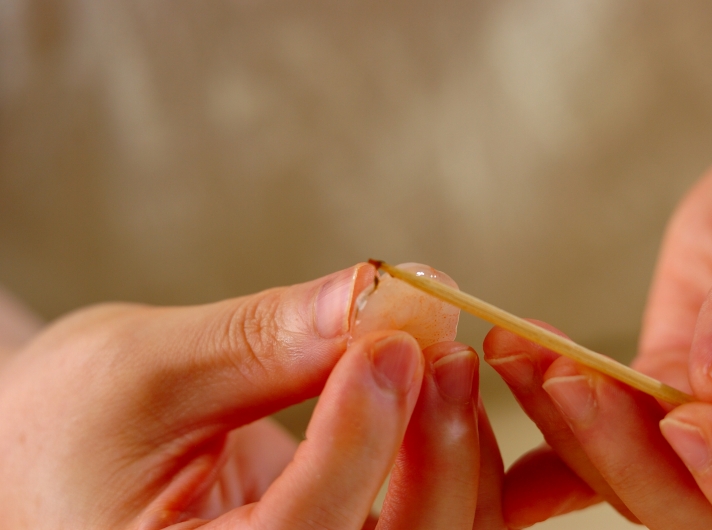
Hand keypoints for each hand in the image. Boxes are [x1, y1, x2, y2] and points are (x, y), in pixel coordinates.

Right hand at [0, 263, 503, 528]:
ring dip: (457, 452)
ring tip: (445, 358)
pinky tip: (446, 391)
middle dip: (430, 450)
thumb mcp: (146, 369)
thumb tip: (381, 291)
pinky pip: (434, 516)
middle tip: (440, 348)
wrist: (61, 446)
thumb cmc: (73, 415)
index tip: (387, 341)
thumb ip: (266, 339)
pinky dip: (458, 455)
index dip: (354, 440)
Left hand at [485, 75, 711, 528]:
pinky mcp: (653, 386)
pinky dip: (549, 418)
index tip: (687, 419)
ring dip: (565, 420)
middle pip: (694, 502)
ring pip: (632, 465)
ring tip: (517, 349)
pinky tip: (512, 374)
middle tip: (568, 379)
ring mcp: (704, 419)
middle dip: (623, 450)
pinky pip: (601, 423)